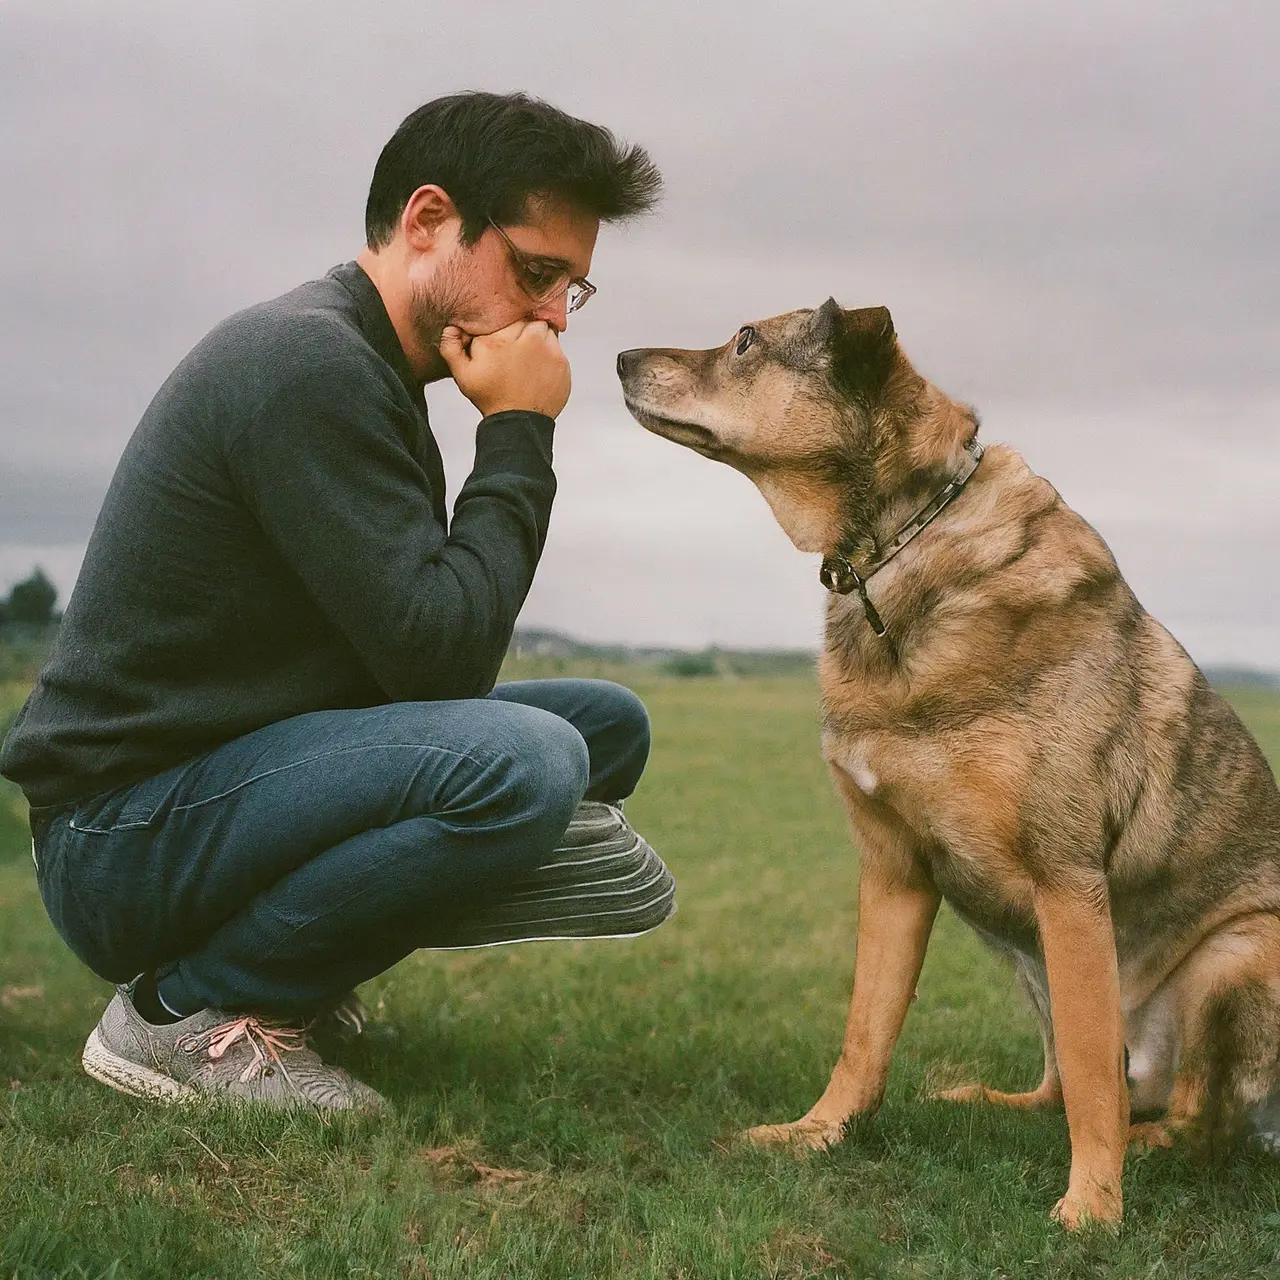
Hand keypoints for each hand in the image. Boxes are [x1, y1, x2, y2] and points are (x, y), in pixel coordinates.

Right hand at [439, 320, 571, 419]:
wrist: (518, 423)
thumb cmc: (490, 397)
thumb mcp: (462, 374)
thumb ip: (451, 347)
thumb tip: (451, 327)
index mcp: (501, 338)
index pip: (510, 314)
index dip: (507, 326)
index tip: (505, 339)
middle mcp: (529, 340)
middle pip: (531, 320)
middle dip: (525, 331)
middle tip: (517, 350)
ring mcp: (550, 352)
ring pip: (548, 332)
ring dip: (539, 341)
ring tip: (528, 360)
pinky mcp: (563, 364)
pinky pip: (558, 350)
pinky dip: (550, 357)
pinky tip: (538, 371)